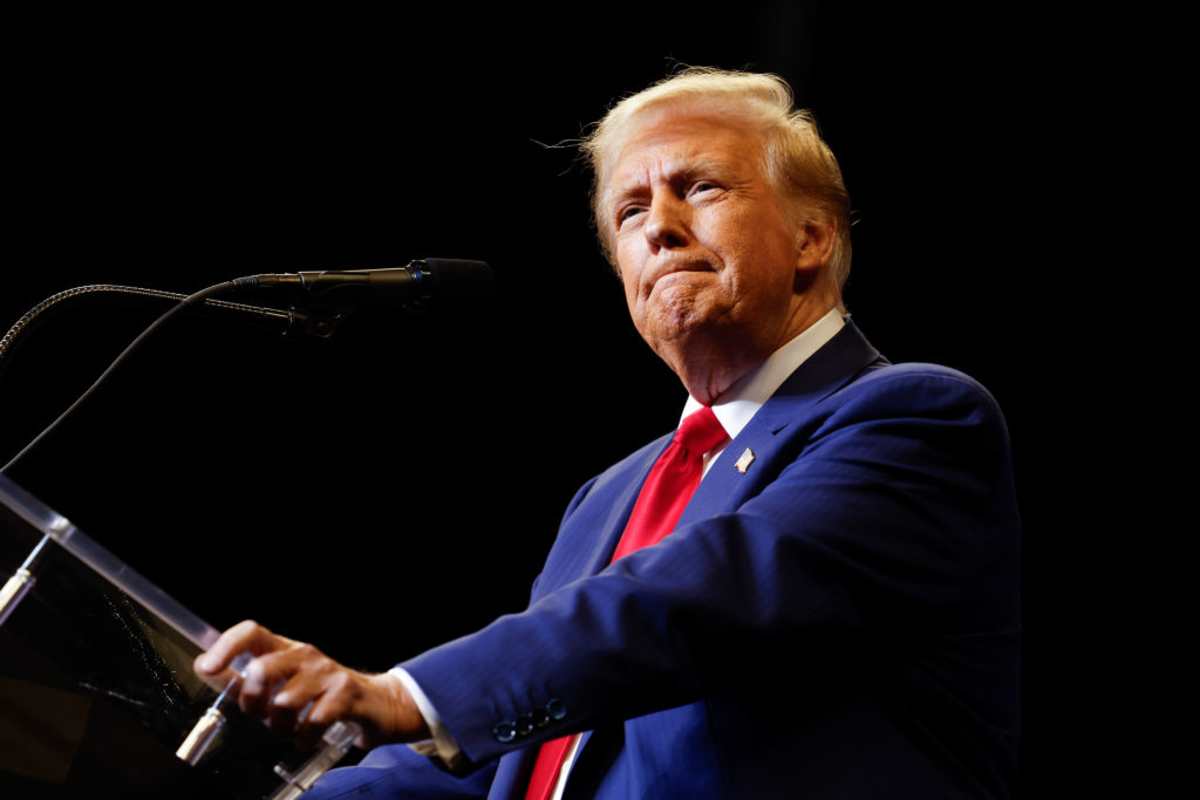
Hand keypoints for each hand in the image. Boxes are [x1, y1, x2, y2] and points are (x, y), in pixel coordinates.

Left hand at [193, 620, 429, 749]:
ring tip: (290, 728)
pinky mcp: (345, 694)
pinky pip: (311, 722)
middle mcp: (306, 655)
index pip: (252, 632)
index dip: (226, 647)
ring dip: (280, 725)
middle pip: (262, 668)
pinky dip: (304, 737)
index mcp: (286, 648)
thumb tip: (206, 668)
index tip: (207, 668)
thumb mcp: (283, 684)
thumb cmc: (322, 694)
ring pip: (284, 702)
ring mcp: (327, 673)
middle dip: (252, 700)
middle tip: (261, 715)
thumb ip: (246, 680)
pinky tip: (309, 736)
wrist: (377, 703)